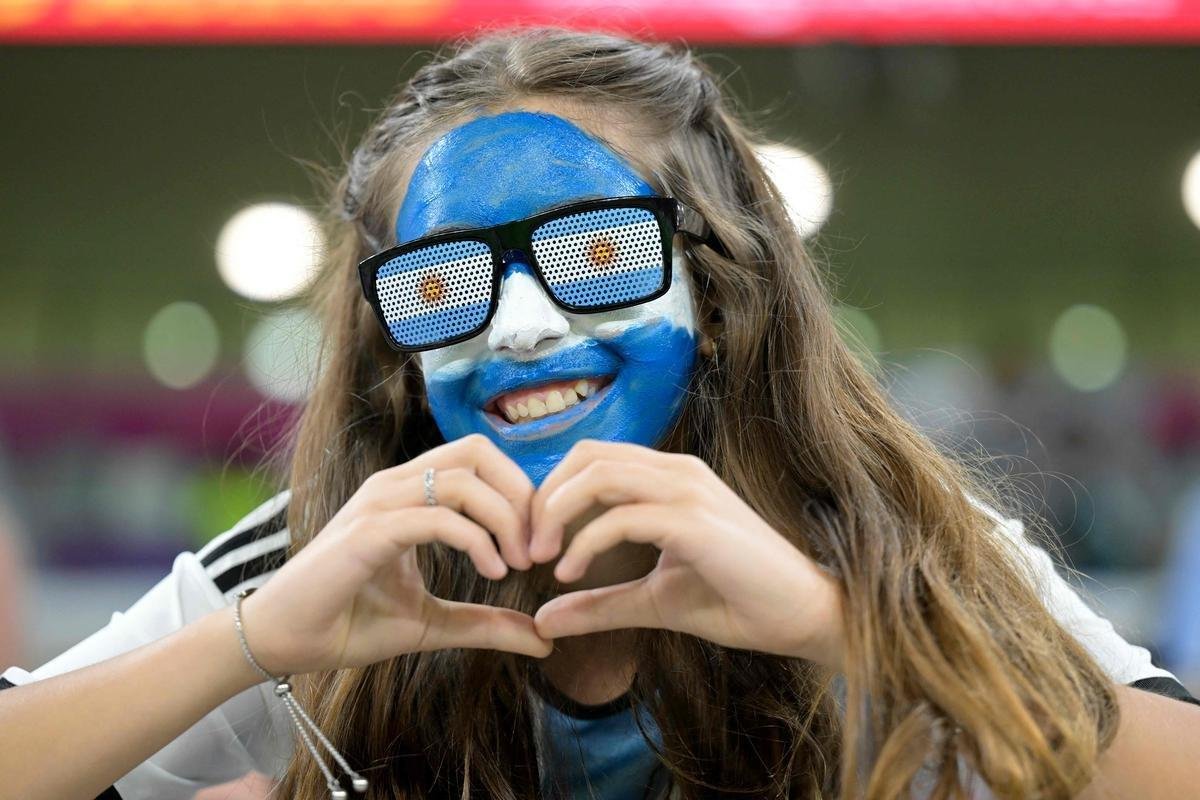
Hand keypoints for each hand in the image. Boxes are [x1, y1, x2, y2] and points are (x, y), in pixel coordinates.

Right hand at [240, 434, 551, 675]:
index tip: (539, 544)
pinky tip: (493, 571)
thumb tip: (544, 641)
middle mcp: (394, 486)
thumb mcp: (435, 624)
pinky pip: (436, 516)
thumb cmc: (348, 623)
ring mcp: (379, 504)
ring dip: (504, 518)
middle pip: (477, 451)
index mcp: (409, 494)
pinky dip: (475, 539)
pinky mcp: (368, 532)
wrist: (286, 642)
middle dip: (520, 493)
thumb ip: (486, 624)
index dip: (520, 492)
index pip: (479, 459)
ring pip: (461, 479)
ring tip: (518, 563)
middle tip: (538, 547)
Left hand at [528, 441, 844, 669]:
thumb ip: (599, 604)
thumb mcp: (653, 602)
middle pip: (587, 456)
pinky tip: (569, 573)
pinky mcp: (694, 521)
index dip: (551, 493)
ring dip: (555, 514)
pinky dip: (584, 542)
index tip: (531, 541)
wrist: (802, 616)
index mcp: (669, 478)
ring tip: (540, 558)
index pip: (592, 459)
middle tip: (525, 547)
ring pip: (598, 474)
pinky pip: (621, 516)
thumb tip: (542, 617)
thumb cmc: (737, 601)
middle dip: (544, 498)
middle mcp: (677, 471)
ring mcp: (687, 490)